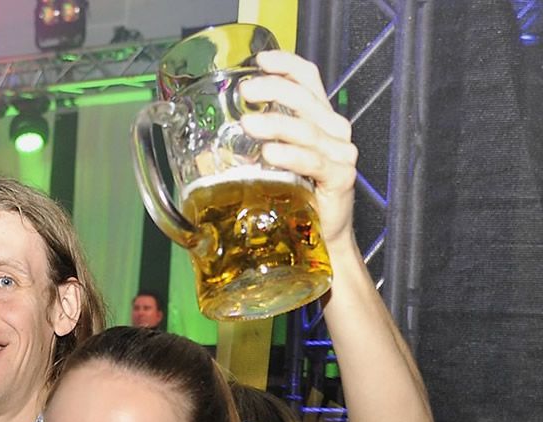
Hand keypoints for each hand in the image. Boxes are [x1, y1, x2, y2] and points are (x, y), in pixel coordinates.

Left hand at [239, 49, 357, 252]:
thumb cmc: (296, 199)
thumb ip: (245, 153)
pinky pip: (314, 161)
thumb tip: (202, 154)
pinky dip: (292, 156)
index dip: (286, 65)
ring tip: (248, 124)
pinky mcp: (341, 178)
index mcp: (318, 120)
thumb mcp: (269, 168)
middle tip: (245, 92)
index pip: (309, 80)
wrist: (323, 239)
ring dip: (276, 124)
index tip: (260, 60)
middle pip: (305, 99)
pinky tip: (270, 154)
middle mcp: (333, 131)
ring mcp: (339, 154)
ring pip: (307, 130)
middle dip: (273, 91)